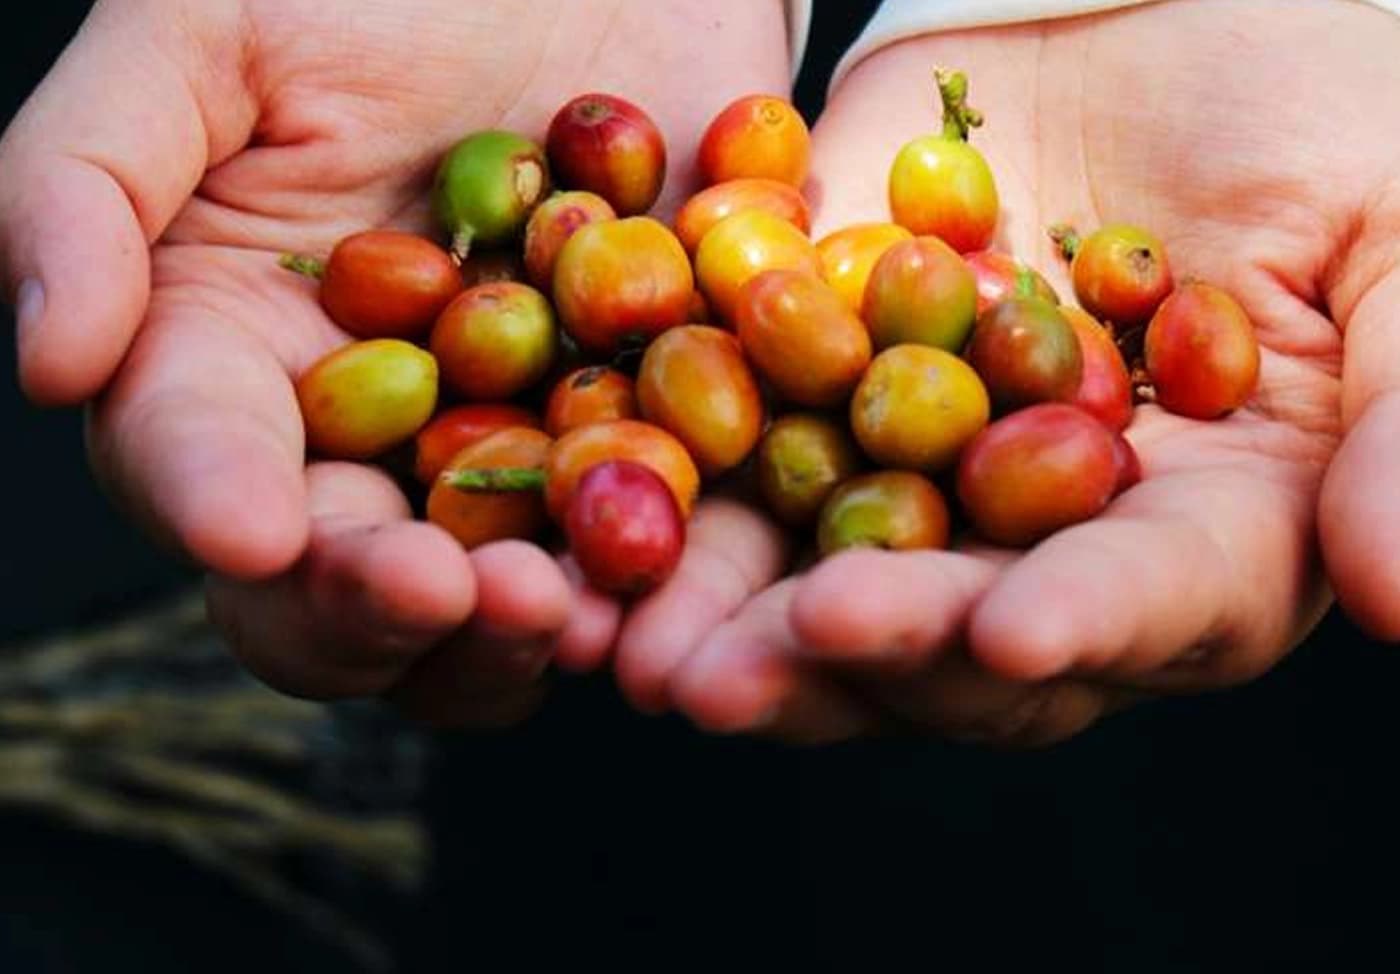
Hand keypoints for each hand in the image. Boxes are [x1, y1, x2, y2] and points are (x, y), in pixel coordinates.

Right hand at [0, 0, 791, 723]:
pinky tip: (671, 593)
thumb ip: (89, 181)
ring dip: (516, 633)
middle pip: (343, 578)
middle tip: (435, 591)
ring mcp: (511, 451)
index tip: (255, 531)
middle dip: (377, 606)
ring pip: (492, 599)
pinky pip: (649, 536)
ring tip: (563, 618)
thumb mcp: (202, 37)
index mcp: (235, 361)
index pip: (202, 461)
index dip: (218, 504)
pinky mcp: (640, 440)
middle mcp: (367, 440)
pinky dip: (661, 576)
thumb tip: (53, 362)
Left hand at [610, 0, 1399, 744]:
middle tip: (735, 680)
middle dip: (852, 650)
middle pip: (949, 624)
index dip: (1086, 624)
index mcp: (1202, 529)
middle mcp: (1039, 525)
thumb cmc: (1352, 120)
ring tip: (623, 643)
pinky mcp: (815, 356)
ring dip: (716, 604)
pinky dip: (655, 456)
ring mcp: (916, 448)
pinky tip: (578, 489)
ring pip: (814, 556)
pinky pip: (728, 419)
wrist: (1199, 5)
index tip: (1011, 634)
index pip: (1148, 603)